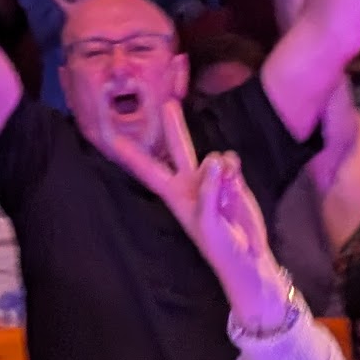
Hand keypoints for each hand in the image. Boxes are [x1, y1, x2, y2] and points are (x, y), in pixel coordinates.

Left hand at [96, 103, 289, 331]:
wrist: (247, 258)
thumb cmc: (220, 247)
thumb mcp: (208, 224)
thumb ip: (209, 191)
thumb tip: (215, 161)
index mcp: (174, 194)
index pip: (148, 170)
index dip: (131, 154)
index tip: (111, 137)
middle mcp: (190, 183)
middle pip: (178, 147)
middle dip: (173, 126)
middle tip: (169, 102)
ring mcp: (212, 180)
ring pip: (212, 155)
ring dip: (221, 165)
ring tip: (228, 187)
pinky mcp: (233, 180)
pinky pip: (231, 161)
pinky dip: (234, 168)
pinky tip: (238, 182)